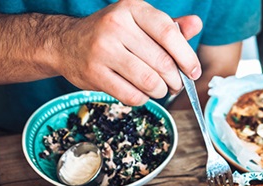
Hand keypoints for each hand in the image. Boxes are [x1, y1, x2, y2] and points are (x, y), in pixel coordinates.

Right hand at [53, 0, 201, 105]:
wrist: (66, 43)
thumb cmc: (113, 34)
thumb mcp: (140, 22)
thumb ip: (170, 26)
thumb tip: (196, 24)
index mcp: (132, 8)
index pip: (168, 33)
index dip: (187, 56)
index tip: (194, 72)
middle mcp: (116, 25)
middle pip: (162, 62)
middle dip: (176, 80)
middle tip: (176, 85)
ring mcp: (103, 50)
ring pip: (149, 81)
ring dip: (161, 91)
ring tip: (160, 89)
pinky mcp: (94, 73)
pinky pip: (132, 95)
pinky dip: (143, 99)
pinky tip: (141, 92)